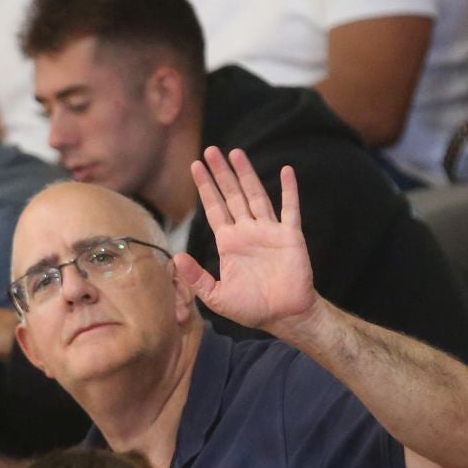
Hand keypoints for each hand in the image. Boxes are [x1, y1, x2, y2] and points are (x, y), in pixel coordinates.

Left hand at [182, 147, 320, 338]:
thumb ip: (197, 278)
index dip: (205, 187)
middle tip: (211, 150)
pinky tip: (287, 171)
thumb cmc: (252, 308)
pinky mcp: (290, 236)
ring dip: (246, 174)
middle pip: (232, 195)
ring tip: (236, 153)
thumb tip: (177, 257)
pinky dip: (289, 190)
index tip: (195, 166)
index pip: (214, 208)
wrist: (285, 316)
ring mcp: (269, 231)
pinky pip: (290, 209)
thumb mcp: (216, 296)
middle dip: (221, 173)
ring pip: (256, 195)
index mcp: (230, 242)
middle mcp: (248, 231)